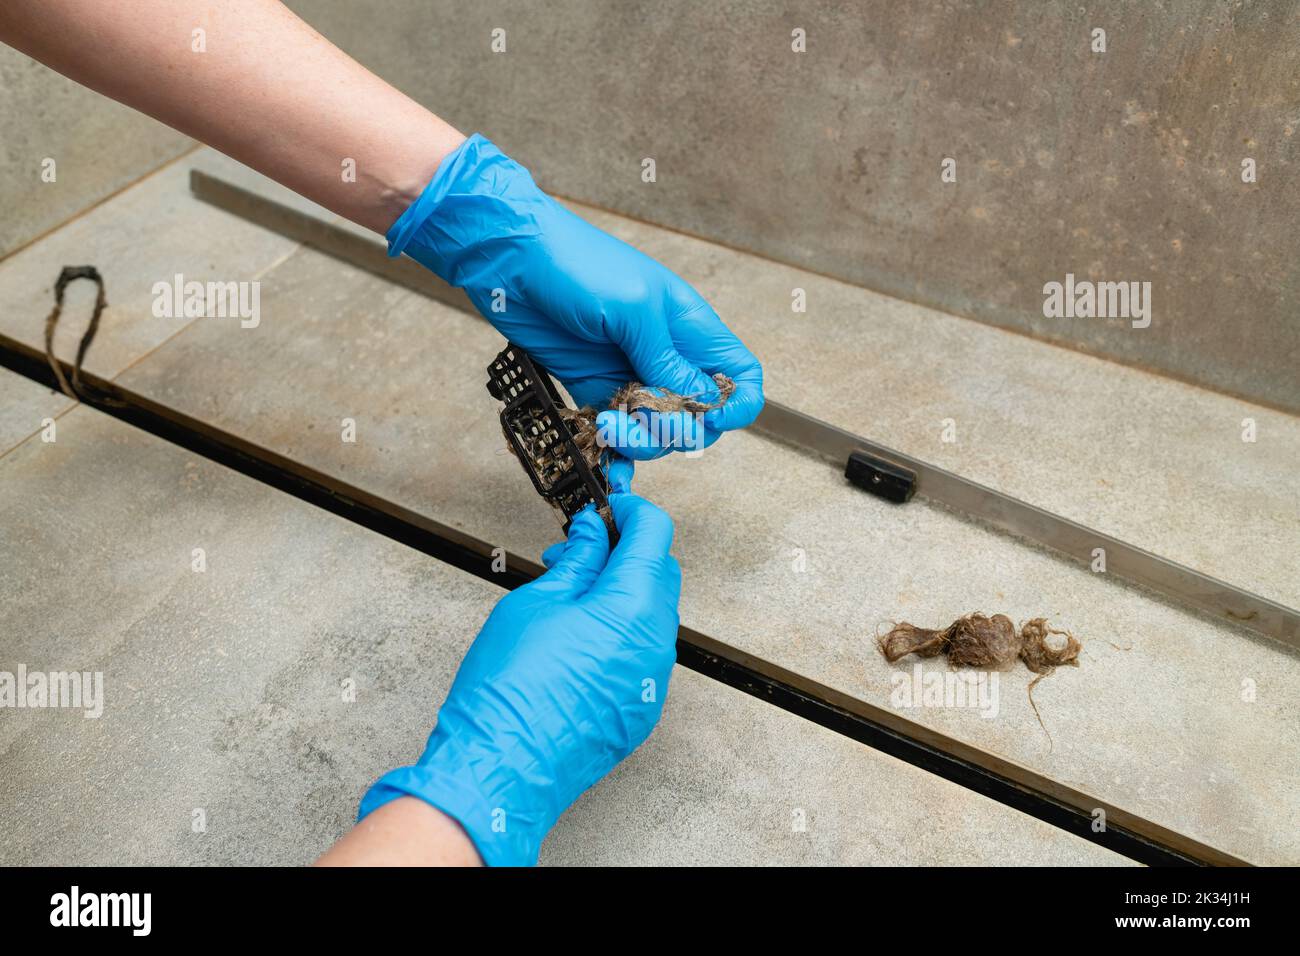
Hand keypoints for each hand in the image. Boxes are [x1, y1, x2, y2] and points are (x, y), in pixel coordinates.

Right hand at [358, 493, 680, 865]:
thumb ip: (576, 562)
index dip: (630, 512)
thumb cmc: (508, 688)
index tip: (605, 508)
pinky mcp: (641, 710)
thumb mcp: (537, 602)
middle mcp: (656, 644)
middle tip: (576, 547)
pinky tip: (579, 635)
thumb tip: (591, 534)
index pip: (655, 534)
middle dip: (624, 550)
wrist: (500, 768)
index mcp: (634, 607)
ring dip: (621, 592)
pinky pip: (642, 653)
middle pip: (659, 573)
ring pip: (652, 615)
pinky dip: (621, 631)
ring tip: (569, 594)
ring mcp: (652, 681)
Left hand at [387, 134, 764, 459]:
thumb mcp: (633, 308)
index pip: (739, 375)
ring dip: (639, 440)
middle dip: (677, 429)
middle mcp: (666, 354)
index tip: (712, 418)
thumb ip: (666, 358)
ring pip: (655, 429)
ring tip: (608, 424)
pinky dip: (612, 450)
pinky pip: (615, 430)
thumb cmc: (576, 263)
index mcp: (690, 327)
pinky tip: (603, 458)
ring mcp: (629, 373)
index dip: (736, 404)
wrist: (510, 258)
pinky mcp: (592, 387)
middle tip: (646, 420)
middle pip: (697, 414)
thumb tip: (694, 400)